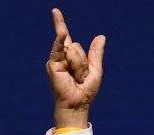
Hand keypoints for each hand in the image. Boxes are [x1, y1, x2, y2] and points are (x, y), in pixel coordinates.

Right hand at [46, 8, 104, 127]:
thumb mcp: (95, 70)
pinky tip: (61, 32)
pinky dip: (61, 40)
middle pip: (77, 46)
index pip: (67, 38)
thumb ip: (96, 53)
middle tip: (81, 77)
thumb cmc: (86, 91)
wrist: (78, 103)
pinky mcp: (52, 64)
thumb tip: (101, 37)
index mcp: (71, 58)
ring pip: (73, 49)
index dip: (59, 24)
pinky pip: (60, 48)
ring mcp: (56, 60)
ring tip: (77, 78)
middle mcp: (61, 57)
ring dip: (80, 65)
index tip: (55, 11)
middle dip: (83, 61)